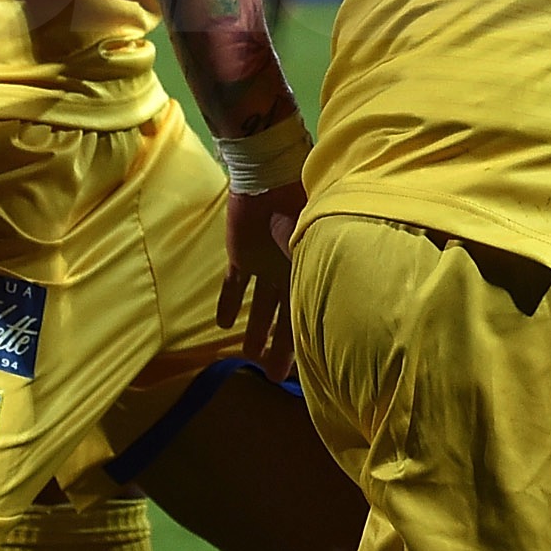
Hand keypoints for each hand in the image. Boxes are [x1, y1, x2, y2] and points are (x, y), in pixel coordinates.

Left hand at [216, 183, 305, 375]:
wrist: (267, 173)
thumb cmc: (296, 202)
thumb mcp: (312, 238)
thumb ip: (315, 266)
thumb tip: (329, 299)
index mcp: (310, 267)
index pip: (311, 308)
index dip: (310, 335)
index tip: (311, 362)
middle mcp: (289, 271)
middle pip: (285, 316)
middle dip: (281, 347)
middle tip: (276, 377)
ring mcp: (264, 264)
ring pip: (260, 307)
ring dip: (255, 331)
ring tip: (249, 357)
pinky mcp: (241, 256)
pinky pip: (233, 285)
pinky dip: (227, 304)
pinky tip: (221, 326)